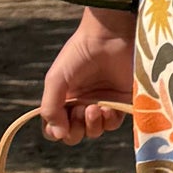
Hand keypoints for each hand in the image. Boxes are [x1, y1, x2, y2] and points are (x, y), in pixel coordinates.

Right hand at [40, 9, 136, 143]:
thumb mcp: (56, 79)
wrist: (109, 37)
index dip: (56, 132)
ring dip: (92, 126)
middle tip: (81, 111)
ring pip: (94, 132)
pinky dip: (108, 121)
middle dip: (76, 130)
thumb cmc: (79, 54)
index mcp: (63, 99)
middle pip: (74, 134)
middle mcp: (82, 104)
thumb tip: (58, 134)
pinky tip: (107, 108)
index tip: (60, 125)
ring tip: (94, 107)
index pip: (55, 128)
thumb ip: (50, 107)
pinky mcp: (121, 102)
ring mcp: (102, 104)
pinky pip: (113, 124)